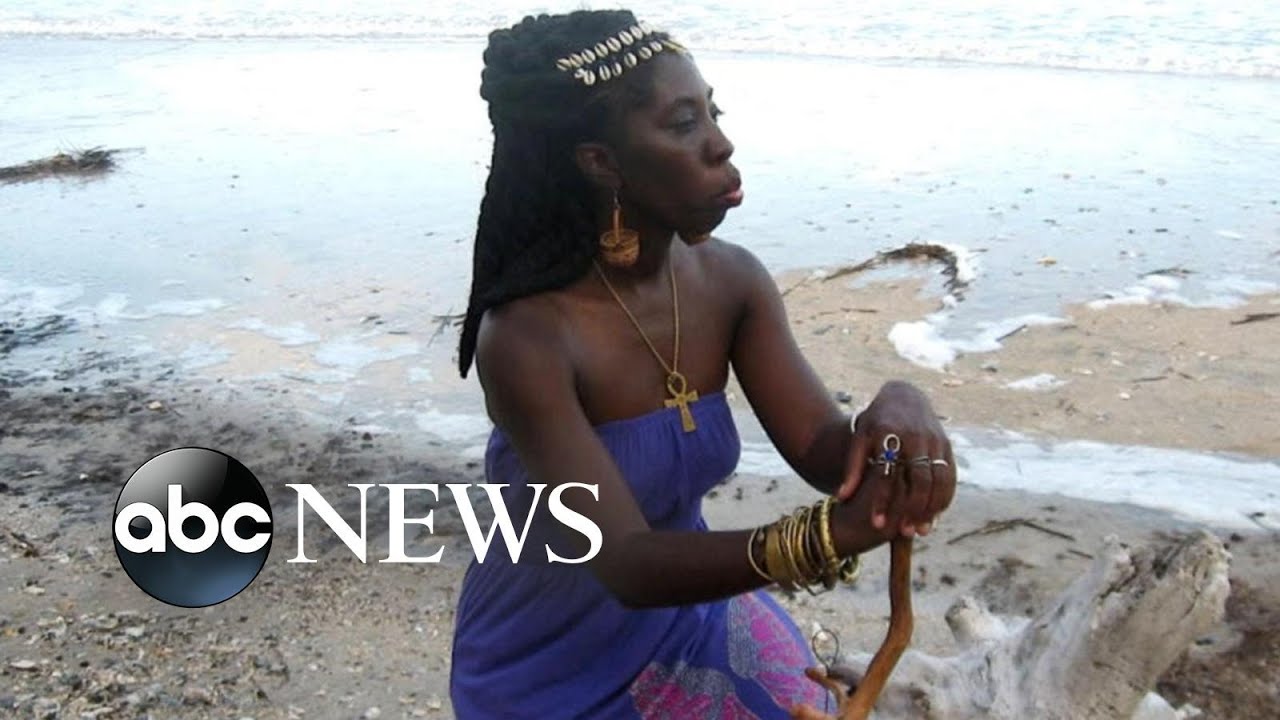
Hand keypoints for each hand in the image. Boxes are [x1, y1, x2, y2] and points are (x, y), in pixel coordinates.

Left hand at [835, 381, 954, 536]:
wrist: (903, 396)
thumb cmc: (875, 423)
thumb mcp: (859, 439)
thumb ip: (853, 468)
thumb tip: (841, 498)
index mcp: (889, 435)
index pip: (886, 475)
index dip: (881, 501)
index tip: (876, 525)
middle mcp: (915, 437)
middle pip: (919, 481)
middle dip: (913, 510)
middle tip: (905, 533)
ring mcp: (934, 440)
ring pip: (939, 481)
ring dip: (932, 508)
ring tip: (921, 530)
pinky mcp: (946, 444)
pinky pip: (950, 475)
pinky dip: (945, 497)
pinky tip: (935, 514)